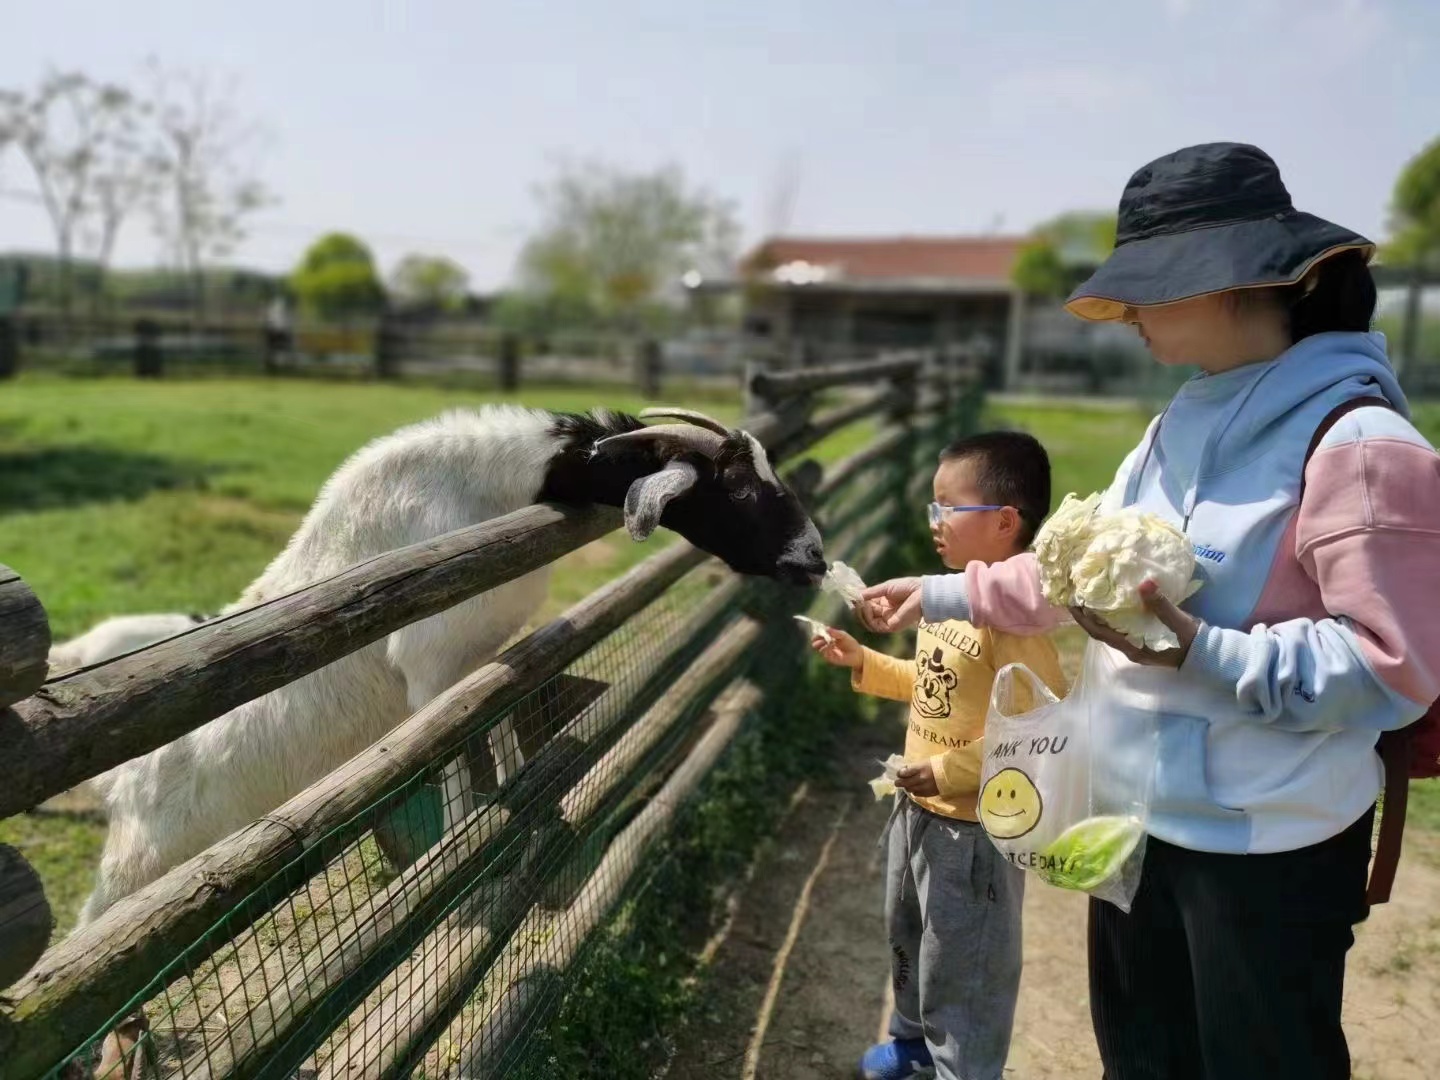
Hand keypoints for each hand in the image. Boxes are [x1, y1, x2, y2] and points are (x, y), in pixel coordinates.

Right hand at [811, 627, 863, 668]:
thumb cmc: (850, 643)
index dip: (818, 632)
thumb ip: (835, 632)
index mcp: (830, 636)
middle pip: (816, 641)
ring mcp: (827, 651)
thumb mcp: (843, 635)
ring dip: (820, 644)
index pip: (820, 634)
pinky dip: (826, 649)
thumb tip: (826, 628)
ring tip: (826, 642)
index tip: (817, 631)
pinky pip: (824, 653)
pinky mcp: (829, 657)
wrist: (856, 654)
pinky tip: (831, 647)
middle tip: (816, 638)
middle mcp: (827, 643)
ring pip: (818, 647)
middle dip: (816, 639)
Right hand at [857, 577, 922, 632]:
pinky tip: (867, 608)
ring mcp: (888, 620)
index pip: (869, 605)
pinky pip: (874, 625)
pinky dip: (868, 617)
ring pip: (868, 621)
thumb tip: (856, 595)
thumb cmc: (907, 587)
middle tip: (855, 601)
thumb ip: (871, 592)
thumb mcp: (885, 587)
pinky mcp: (891, 626)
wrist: (922, 593)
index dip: (861, 602)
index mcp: (886, 602)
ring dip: (862, 613)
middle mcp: (886, 613)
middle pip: (867, 614)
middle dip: (860, 607)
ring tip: (861, 604)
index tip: (853, 597)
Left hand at [895, 762, 939, 797]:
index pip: (904, 772)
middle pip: (905, 783)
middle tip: (897, 782)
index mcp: (920, 768)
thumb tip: (905, 770)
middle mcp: (921, 778)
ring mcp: (924, 787)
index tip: (899, 773)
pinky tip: (916, 788)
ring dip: (907, 787)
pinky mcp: (929, 793)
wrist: (953, 773)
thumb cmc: (939, 764)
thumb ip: (915, 766)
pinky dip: (915, 791)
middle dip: (899, 782)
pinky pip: (918, 794)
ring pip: (910, 789)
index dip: (900, 773)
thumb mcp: (925, 761)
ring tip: (907, 785)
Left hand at [1068, 580, 1199, 668]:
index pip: (1099, 633)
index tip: (1071, 603)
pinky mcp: (1145, 639)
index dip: (1083, 619)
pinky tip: (1114, 601)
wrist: (1209, 654)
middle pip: (1101, 631)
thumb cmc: (1192, 641)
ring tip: (1091, 595)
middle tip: (1077, 594)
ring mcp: (1138, 645)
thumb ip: (1160, 605)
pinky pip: (1122, 626)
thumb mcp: (1177, 622)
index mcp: (1133, 648)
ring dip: (1099, 614)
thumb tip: (1144, 584)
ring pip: (1111, 629)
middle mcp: (1131, 648)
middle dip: (1087, 615)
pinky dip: (1114, 614)